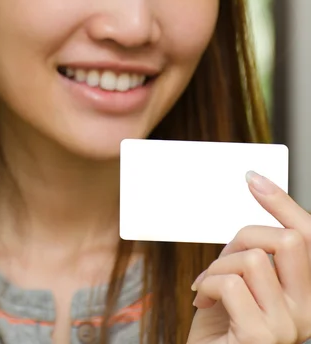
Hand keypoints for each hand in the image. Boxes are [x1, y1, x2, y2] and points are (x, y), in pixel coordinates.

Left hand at [186, 171, 310, 343]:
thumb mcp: (244, 280)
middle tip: (223, 259)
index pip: (309, 237)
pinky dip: (209, 284)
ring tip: (210, 285)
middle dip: (245, 236)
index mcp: (307, 294)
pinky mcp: (260, 337)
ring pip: (253, 259)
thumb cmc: (223, 324)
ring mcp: (288, 327)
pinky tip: (204, 301)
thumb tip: (256, 190)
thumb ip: (257, 251)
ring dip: (220, 266)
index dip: (283, 203)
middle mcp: (308, 312)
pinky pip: (231, 283)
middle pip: (288, 240)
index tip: (253, 178)